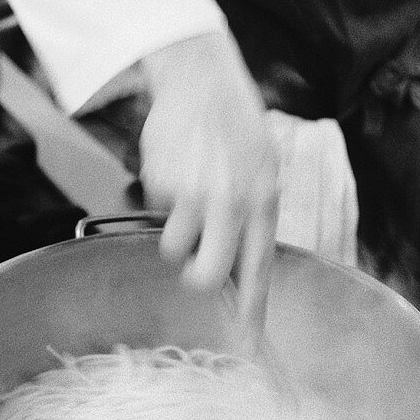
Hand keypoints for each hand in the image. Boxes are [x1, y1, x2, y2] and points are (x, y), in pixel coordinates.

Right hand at [140, 31, 282, 324]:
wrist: (200, 77)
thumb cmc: (233, 124)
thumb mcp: (261, 168)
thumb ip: (254, 213)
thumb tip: (237, 265)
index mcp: (263, 201)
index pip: (259, 269)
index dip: (251, 309)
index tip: (247, 342)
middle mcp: (232, 203)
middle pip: (207, 275)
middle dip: (197, 279)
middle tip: (194, 264)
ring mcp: (195, 194)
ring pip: (174, 247)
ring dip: (175, 231)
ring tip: (185, 195)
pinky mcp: (163, 183)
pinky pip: (156, 210)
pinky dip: (162, 195)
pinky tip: (176, 164)